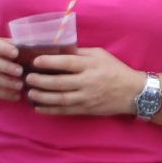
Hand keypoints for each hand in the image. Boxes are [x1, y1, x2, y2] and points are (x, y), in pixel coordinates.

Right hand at [0, 37, 23, 100]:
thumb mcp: (1, 43)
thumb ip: (13, 45)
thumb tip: (32, 48)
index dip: (3, 49)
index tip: (16, 53)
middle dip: (6, 67)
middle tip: (20, 71)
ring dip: (6, 83)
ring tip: (20, 86)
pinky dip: (4, 94)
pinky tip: (16, 96)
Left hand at [25, 47, 144, 115]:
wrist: (133, 92)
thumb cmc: (115, 70)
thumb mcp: (100, 55)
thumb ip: (81, 53)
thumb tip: (59, 51)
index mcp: (91, 65)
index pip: (67, 63)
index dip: (49, 62)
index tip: (35, 61)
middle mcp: (88, 82)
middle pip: (60, 83)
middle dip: (41, 81)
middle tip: (28, 78)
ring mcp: (87, 98)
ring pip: (60, 99)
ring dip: (42, 97)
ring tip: (30, 93)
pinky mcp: (86, 109)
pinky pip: (65, 111)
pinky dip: (50, 110)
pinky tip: (38, 107)